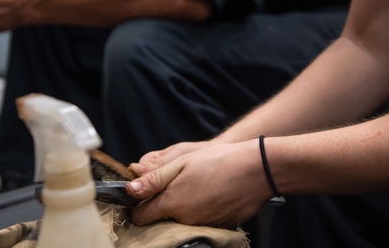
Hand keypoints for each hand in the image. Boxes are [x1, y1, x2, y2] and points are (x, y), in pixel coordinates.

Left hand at [128, 140, 273, 227]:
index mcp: (173, 203)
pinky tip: (211, 194)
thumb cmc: (219, 161)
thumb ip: (154, 178)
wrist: (257, 170)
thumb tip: (130, 190)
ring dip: (182, 207)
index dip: (141, 203)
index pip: (141, 216)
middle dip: (162, 204)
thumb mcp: (182, 162)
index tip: (147, 192)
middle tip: (176, 184)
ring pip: (181, 220)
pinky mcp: (218, 226)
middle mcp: (185, 220)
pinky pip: (200, 222)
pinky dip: (200, 210)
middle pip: (161, 219)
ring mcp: (202, 225)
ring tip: (197, 186)